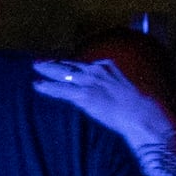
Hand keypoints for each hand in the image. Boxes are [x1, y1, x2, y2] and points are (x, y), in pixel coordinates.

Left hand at [31, 57, 175, 175]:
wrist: (139, 114)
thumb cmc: (137, 106)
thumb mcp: (124, 89)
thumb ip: (113, 85)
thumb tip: (108, 91)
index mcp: (107, 68)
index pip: (83, 63)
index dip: (70, 63)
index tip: (60, 62)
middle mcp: (96, 71)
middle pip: (70, 64)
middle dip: (54, 63)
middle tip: (40, 61)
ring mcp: (89, 82)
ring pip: (63, 73)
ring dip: (48, 71)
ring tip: (35, 69)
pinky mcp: (83, 95)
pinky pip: (61, 90)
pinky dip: (48, 88)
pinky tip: (38, 86)